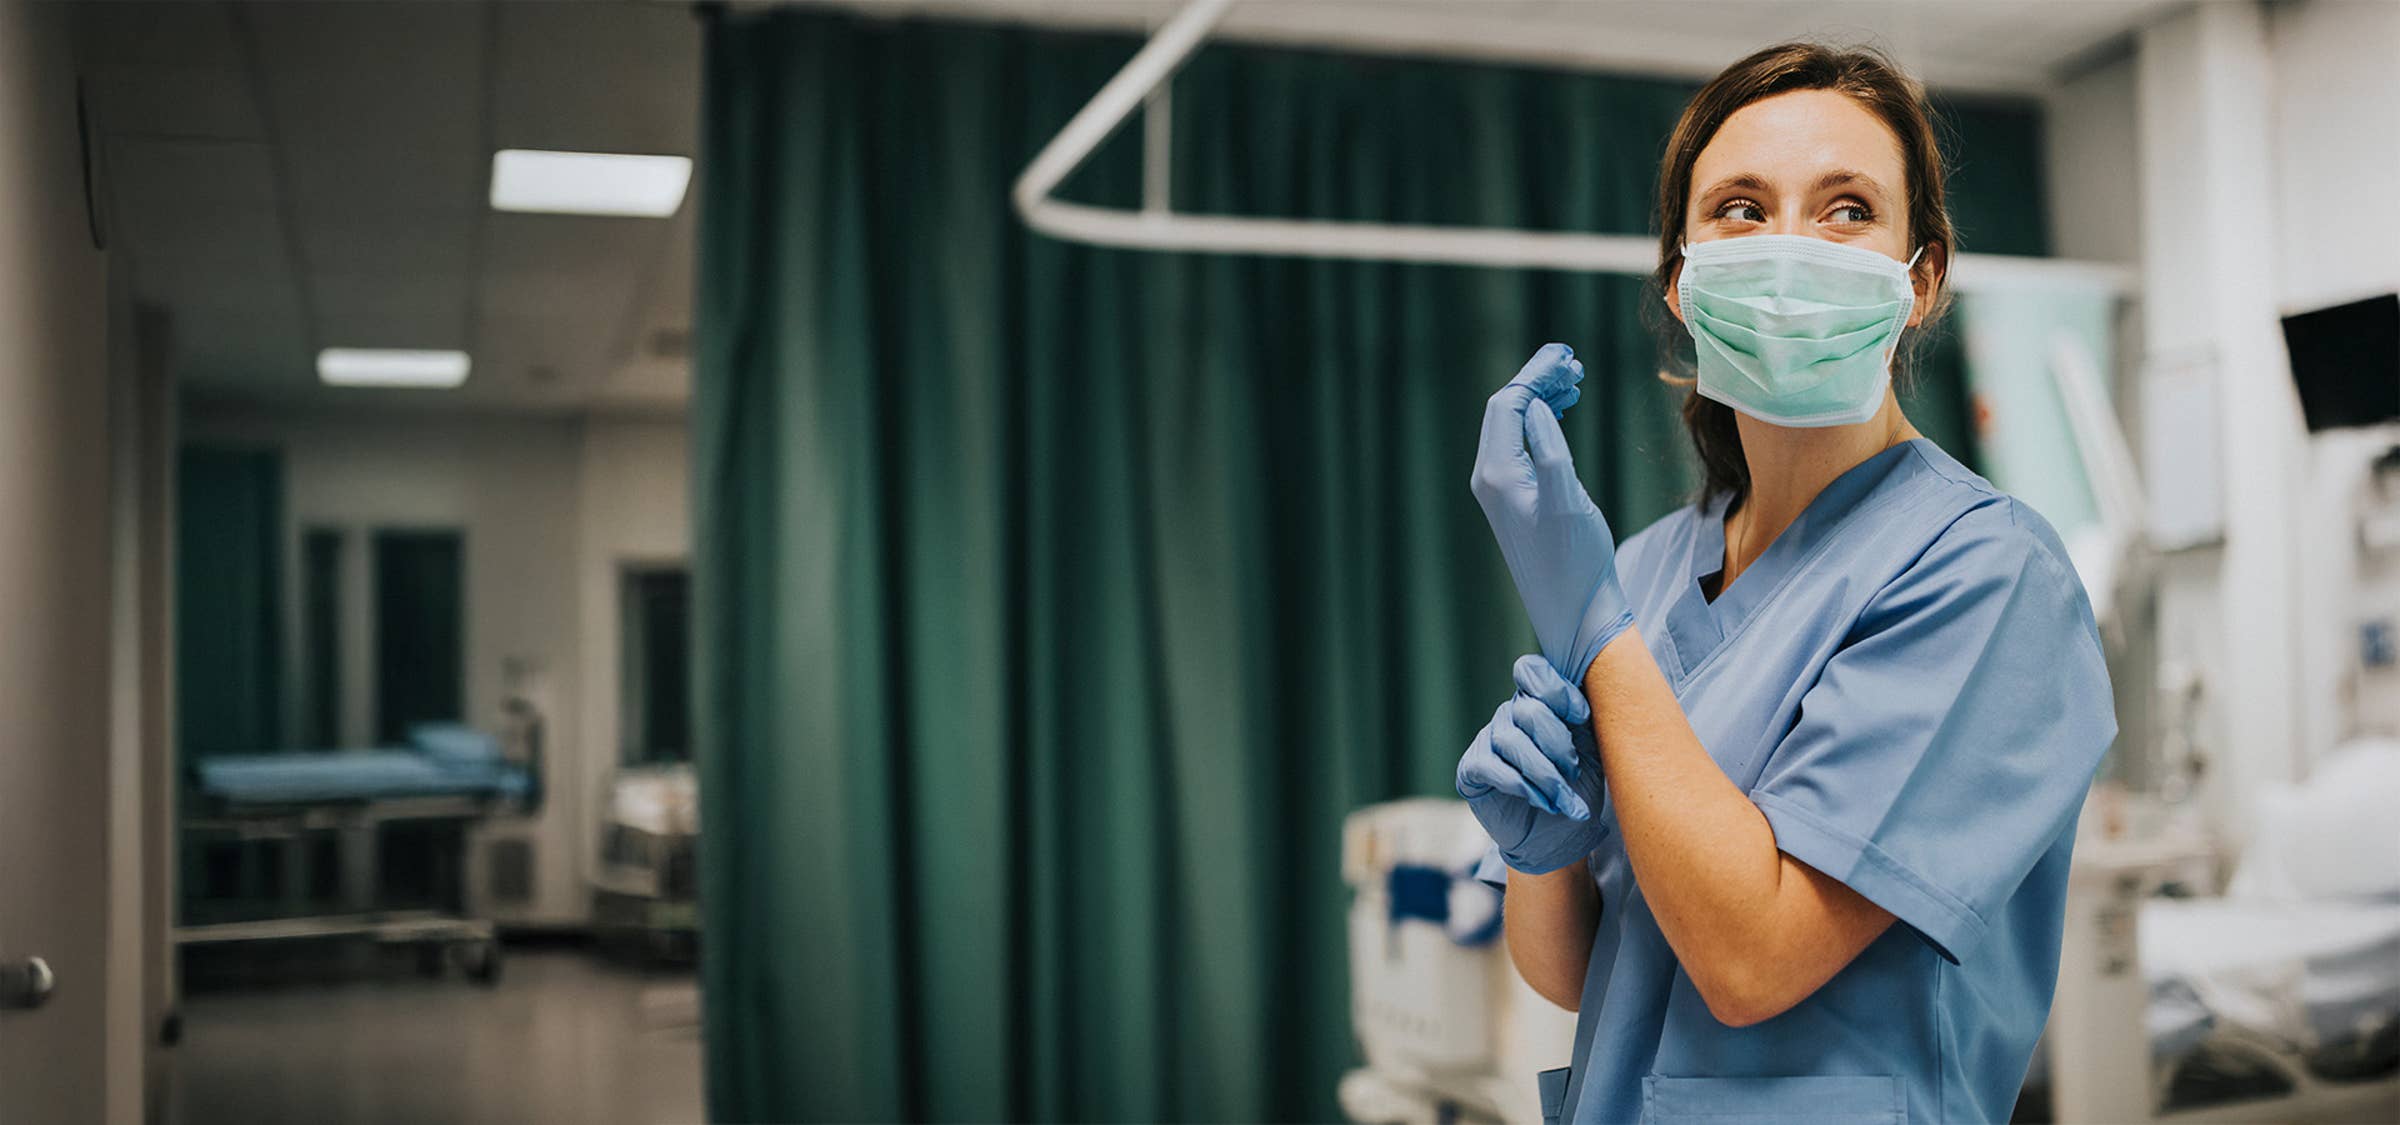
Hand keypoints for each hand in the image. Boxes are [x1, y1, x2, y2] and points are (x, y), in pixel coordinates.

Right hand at [1458, 654, 1606, 874]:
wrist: (1560, 836)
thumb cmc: (1578, 788)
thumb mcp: (1592, 749)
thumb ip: (1587, 718)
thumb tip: (1595, 693)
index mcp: (1538, 702)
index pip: (1532, 671)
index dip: (1557, 690)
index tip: (1582, 717)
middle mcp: (1509, 715)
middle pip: (1528, 710)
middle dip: (1557, 744)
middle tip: (1574, 772)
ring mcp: (1488, 740)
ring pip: (1511, 741)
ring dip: (1545, 774)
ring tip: (1563, 799)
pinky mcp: (1472, 769)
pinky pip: (1491, 766)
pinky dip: (1521, 785)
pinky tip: (1542, 802)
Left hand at [1470, 344, 1635, 686]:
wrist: (1575, 610)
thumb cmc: (1576, 561)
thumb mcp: (1567, 501)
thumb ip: (1550, 451)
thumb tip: (1536, 407)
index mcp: (1497, 474)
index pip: (1507, 404)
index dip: (1535, 374)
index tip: (1567, 355)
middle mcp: (1490, 479)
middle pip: (1506, 410)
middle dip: (1538, 380)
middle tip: (1574, 363)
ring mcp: (1500, 490)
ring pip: (1514, 426)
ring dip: (1541, 398)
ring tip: (1575, 382)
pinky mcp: (1515, 500)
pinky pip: (1521, 445)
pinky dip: (1542, 422)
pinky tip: (1563, 414)